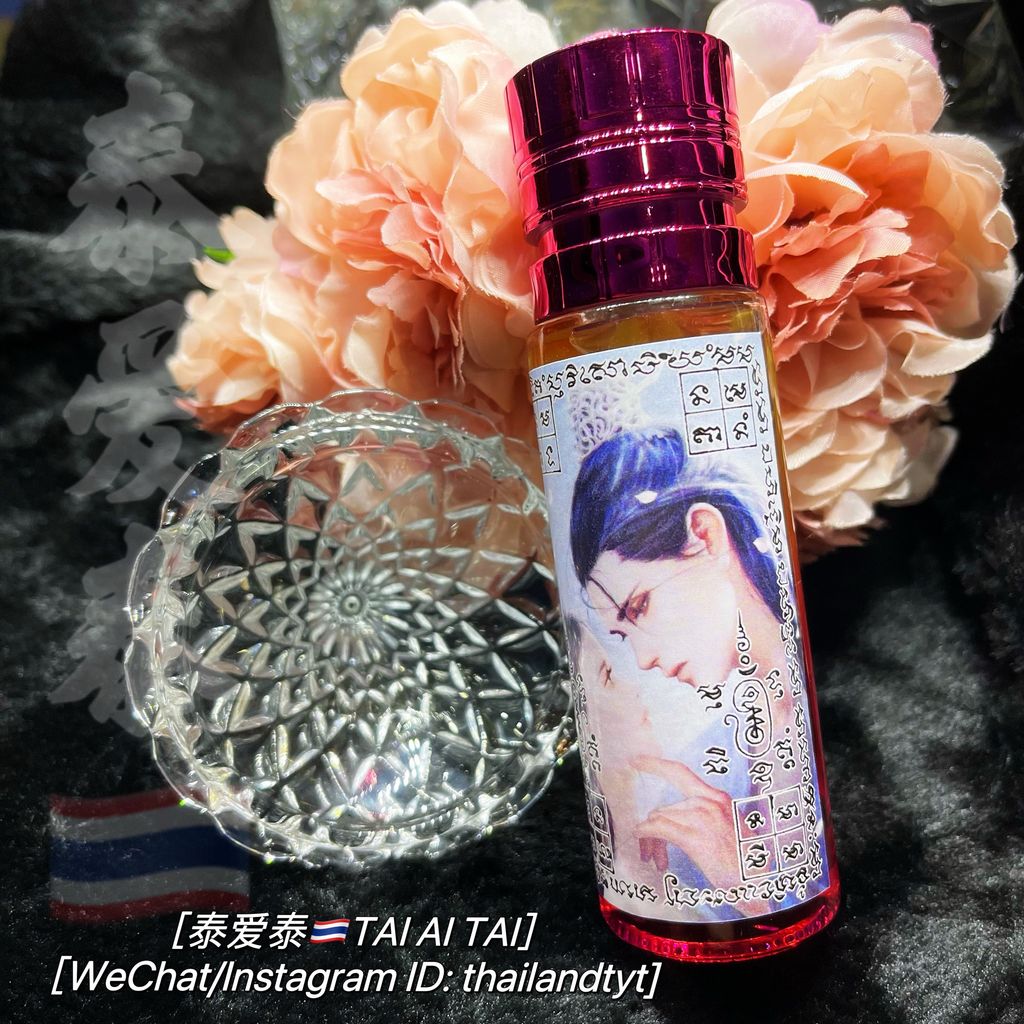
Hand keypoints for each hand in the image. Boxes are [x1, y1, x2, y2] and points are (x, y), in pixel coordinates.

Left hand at [632, 755, 738, 891]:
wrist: (758, 883)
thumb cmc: (744, 861)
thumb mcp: (729, 827)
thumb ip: (706, 816)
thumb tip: (676, 818)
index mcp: (717, 798)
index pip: (680, 773)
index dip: (656, 765)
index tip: (637, 760)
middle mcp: (709, 802)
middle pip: (665, 808)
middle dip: (654, 826)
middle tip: (648, 846)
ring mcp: (702, 818)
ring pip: (660, 819)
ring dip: (652, 840)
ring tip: (656, 859)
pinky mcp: (695, 837)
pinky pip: (659, 829)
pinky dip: (646, 834)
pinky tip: (644, 843)